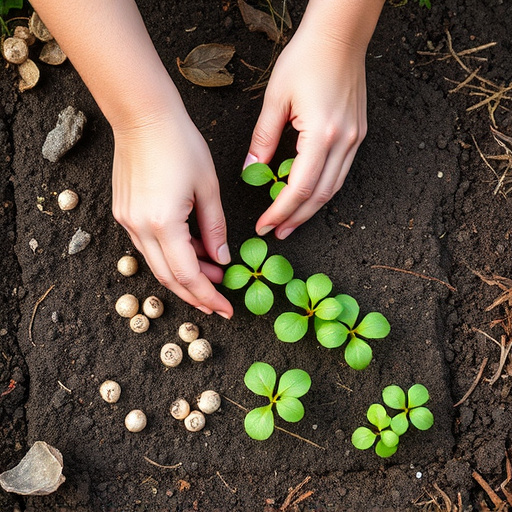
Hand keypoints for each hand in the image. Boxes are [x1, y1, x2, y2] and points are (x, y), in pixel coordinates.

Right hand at [112, 109, 232, 318]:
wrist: (143, 116)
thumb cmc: (180, 144)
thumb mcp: (208, 187)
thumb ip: (215, 228)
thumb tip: (222, 258)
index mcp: (163, 223)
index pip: (188, 275)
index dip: (209, 296)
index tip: (226, 309)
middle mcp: (139, 228)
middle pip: (169, 278)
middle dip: (196, 293)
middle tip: (219, 300)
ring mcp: (127, 222)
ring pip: (158, 264)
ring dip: (185, 274)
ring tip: (212, 272)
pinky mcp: (124, 213)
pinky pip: (149, 246)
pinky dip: (171, 255)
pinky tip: (192, 250)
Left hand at [246, 21, 368, 239]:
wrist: (340, 36)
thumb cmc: (306, 59)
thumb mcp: (275, 99)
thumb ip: (263, 139)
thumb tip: (250, 169)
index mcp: (322, 134)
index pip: (300, 187)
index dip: (281, 211)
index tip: (265, 225)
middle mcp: (344, 141)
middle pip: (320, 195)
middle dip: (296, 218)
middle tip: (277, 232)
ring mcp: (354, 139)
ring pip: (333, 188)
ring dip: (311, 209)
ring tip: (290, 222)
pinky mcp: (357, 134)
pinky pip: (340, 172)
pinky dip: (323, 189)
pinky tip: (307, 196)